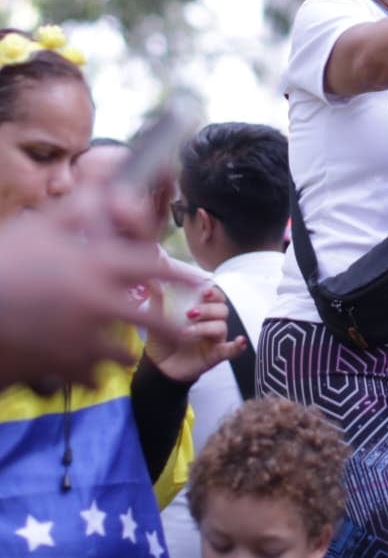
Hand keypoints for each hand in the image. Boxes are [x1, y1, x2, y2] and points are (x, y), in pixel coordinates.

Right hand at [0, 204, 184, 391]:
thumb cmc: (2, 259)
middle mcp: (96, 302)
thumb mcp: (38, 226)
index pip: (151, 266)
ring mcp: (79, 338)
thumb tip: (104, 180)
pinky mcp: (57, 364)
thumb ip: (77, 208)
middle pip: (150, 319)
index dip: (178, 273)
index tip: (197, 279)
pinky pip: (86, 377)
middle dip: (172, 326)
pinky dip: (89, 376)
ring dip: (123, 354)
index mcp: (96, 266)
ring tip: (125, 356)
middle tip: (187, 330)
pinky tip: (90, 377)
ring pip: (119, 354)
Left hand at [145, 284, 246, 384]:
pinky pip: (231, 350)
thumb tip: (154, 282)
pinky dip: (237, 346)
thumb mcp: (156, 319)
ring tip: (185, 332)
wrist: (158, 366)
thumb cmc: (163, 340)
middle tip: (190, 313)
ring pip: (221, 327)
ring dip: (205, 327)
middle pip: (222, 310)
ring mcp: (215, 339)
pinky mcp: (216, 355)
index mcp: (203, 311)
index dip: (213, 292)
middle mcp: (212, 323)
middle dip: (208, 309)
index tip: (204, 291)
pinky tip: (240, 341)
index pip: (215, 297)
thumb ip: (158, 301)